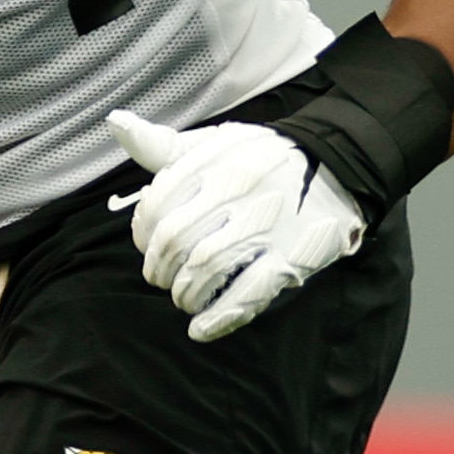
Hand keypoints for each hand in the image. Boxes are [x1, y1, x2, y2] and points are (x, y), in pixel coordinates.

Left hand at [105, 110, 365, 341]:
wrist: (337, 164)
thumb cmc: (263, 158)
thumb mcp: (216, 142)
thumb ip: (166, 146)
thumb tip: (117, 124)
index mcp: (215, 160)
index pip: (158, 204)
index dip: (142, 232)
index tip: (146, 245)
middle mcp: (238, 189)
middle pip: (176, 240)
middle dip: (159, 268)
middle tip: (161, 278)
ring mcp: (266, 224)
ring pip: (206, 268)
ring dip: (185, 293)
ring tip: (183, 298)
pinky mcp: (291, 256)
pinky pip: (248, 293)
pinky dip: (218, 318)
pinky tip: (200, 329)